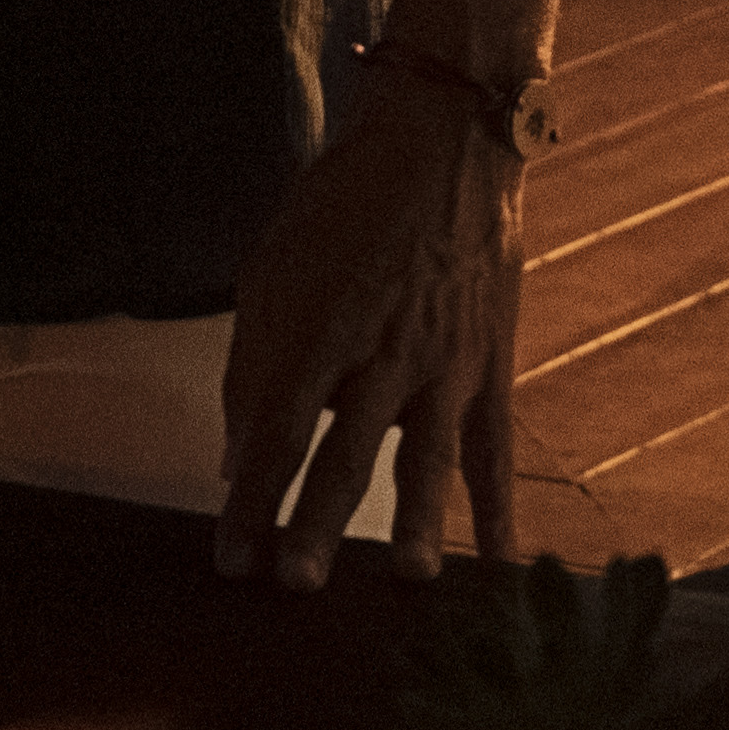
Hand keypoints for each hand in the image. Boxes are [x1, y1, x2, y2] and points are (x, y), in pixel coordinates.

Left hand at [213, 60, 520, 586]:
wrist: (441, 144)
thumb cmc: (345, 205)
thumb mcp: (273, 268)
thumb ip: (251, 366)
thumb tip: (234, 457)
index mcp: (320, 324)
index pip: (276, 432)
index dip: (250, 500)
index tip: (230, 558)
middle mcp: (383, 350)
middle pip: (346, 454)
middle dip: (318, 523)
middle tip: (295, 585)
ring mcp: (445, 361)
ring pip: (427, 458)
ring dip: (415, 525)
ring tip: (405, 580)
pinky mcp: (490, 364)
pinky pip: (493, 447)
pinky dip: (497, 506)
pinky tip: (498, 562)